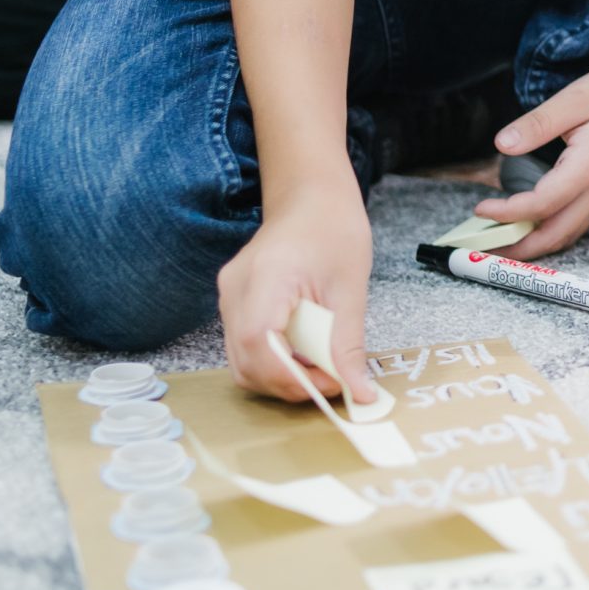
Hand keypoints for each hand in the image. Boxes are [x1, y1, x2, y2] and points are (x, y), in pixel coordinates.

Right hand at [219, 182, 377, 405]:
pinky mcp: (234, 302)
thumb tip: (359, 393)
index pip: (258, 343)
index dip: (291, 377)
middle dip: (288, 384)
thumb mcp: (351, 288)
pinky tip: (304, 353)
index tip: (331, 385)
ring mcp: (228, 296)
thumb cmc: (334, 229)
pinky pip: (245, 347)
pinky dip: (274, 361)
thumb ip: (348, 345)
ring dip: (281, 377)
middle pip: (246, 362)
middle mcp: (235, 290)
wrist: (310, 196)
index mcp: (266, 277)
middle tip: (332, 382)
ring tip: (321, 368)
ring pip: (242, 361)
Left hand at [472, 56, 588, 259]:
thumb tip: (501, 146)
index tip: (480, 209)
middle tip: (485, 249)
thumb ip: (538, 124)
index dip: (508, 213)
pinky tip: (535, 226)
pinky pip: (578, 221)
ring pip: (568, 232)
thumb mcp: (577, 97)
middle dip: (519, 248)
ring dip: (535, 245)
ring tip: (504, 245)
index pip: (542, 204)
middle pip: (556, 234)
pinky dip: (552, 233)